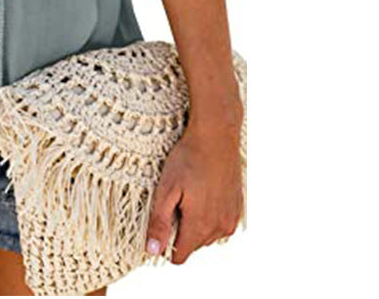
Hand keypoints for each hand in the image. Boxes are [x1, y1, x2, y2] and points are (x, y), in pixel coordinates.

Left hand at [145, 114, 242, 263]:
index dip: (166, 243)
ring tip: (190, 192)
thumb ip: (159, 222)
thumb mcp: (166, 188)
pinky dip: (209, 213)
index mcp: (200, 225)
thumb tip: (153, 251)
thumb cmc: (188, 159)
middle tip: (175, 198)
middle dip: (180, 228)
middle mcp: (220, 228)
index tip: (162, 220)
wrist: (216, 136)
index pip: (179, 255)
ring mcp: (231, 219)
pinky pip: (219, 223)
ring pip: (206, 235)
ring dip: (195, 221)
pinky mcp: (237, 208)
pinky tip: (203, 191)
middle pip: (192, 245)